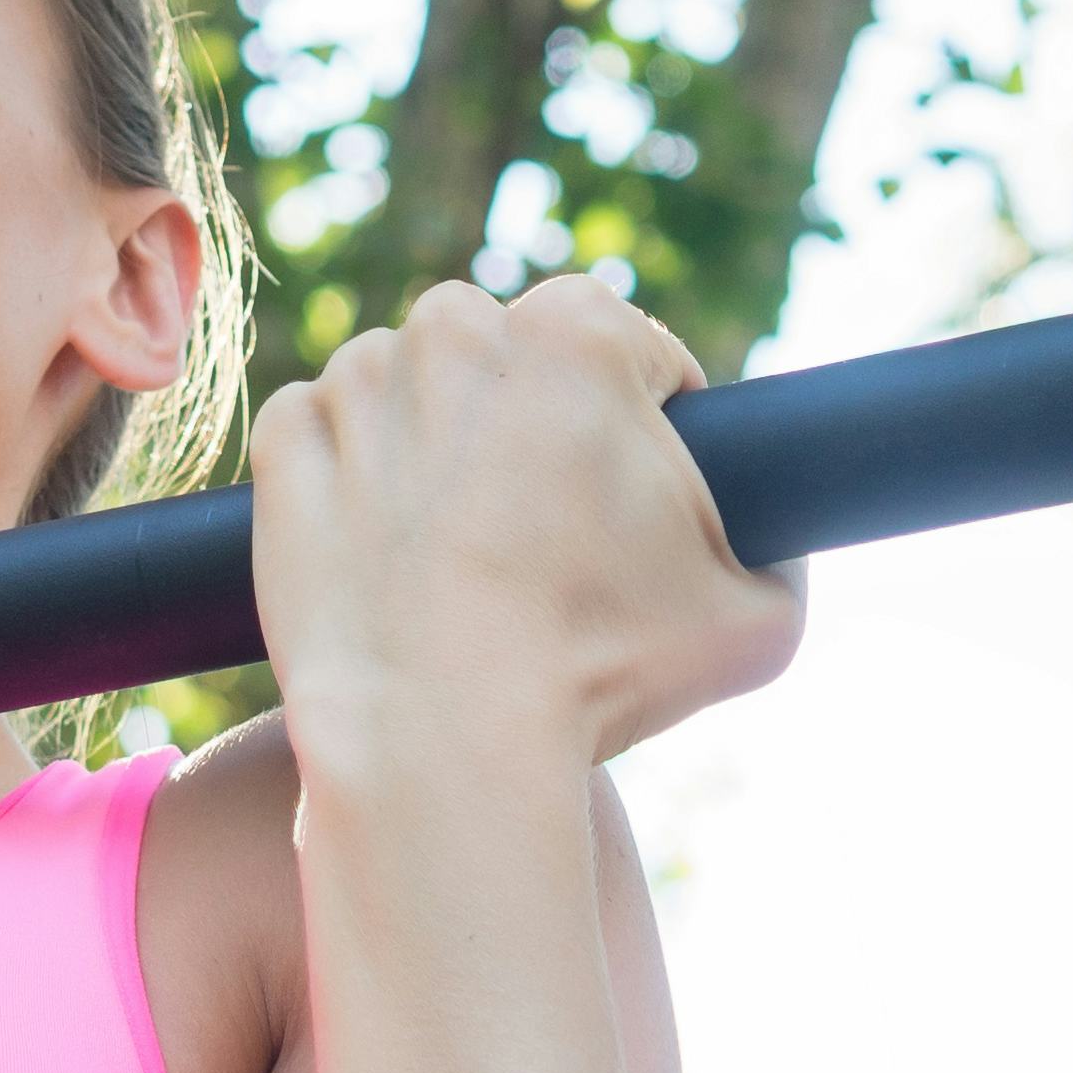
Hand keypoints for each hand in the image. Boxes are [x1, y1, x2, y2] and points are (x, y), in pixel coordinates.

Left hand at [246, 267, 805, 788]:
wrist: (438, 743)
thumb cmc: (599, 675)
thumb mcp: (760, 616)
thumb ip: (783, 552)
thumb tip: (775, 539)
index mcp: (579, 332)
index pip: (630, 348)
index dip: (643, 423)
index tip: (627, 499)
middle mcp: (459, 330)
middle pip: (512, 357)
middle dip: (528, 422)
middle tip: (542, 534)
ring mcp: (360, 384)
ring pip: (413, 388)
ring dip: (435, 445)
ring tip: (461, 556)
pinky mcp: (288, 447)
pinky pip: (327, 437)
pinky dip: (352, 481)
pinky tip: (390, 559)